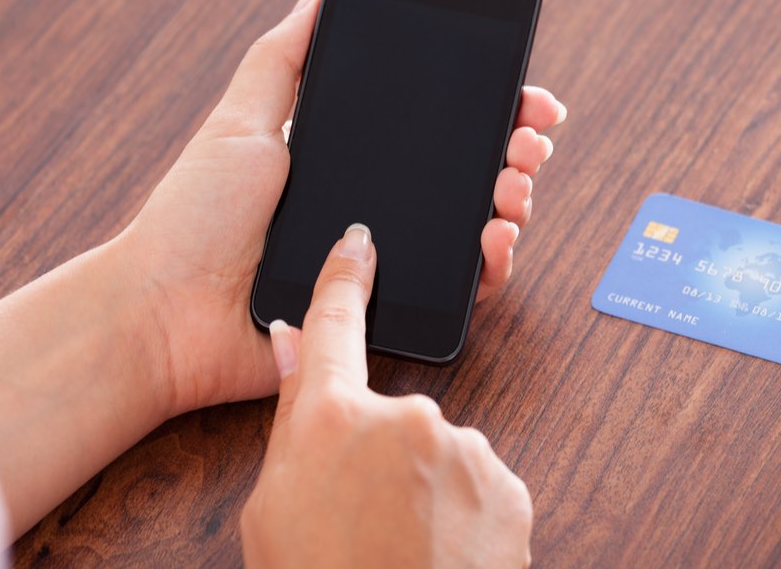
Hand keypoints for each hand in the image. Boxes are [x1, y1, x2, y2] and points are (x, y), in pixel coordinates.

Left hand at [119, 0, 566, 416]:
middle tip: (528, 141)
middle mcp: (372, 208)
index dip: (484, 111)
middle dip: (512, 151)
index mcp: (345, 160)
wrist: (167, 313)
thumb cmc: (194, 218)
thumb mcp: (238, 121)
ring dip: (510, 203)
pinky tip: (493, 238)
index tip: (520, 97)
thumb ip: (282, 59)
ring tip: (513, 185)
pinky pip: (455, 291)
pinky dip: (489, 265)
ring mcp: (383, 262)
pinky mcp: (385, 313)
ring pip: (471, 230)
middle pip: (465, 175)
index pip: (432, 128)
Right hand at [241, 224, 532, 566]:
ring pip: (439, 452)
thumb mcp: (271, 512)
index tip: (359, 243)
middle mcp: (404, 416)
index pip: (335, 327)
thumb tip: (292, 344)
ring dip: (425, 488)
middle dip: (380, 455)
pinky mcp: (509, 483)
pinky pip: (479, 482)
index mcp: (332, 419)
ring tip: (403, 547)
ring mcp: (464, 448)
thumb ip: (292, 420)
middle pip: (389, 415)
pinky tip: (442, 553)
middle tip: (363, 519)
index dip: (344, 279)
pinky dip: (464, 512)